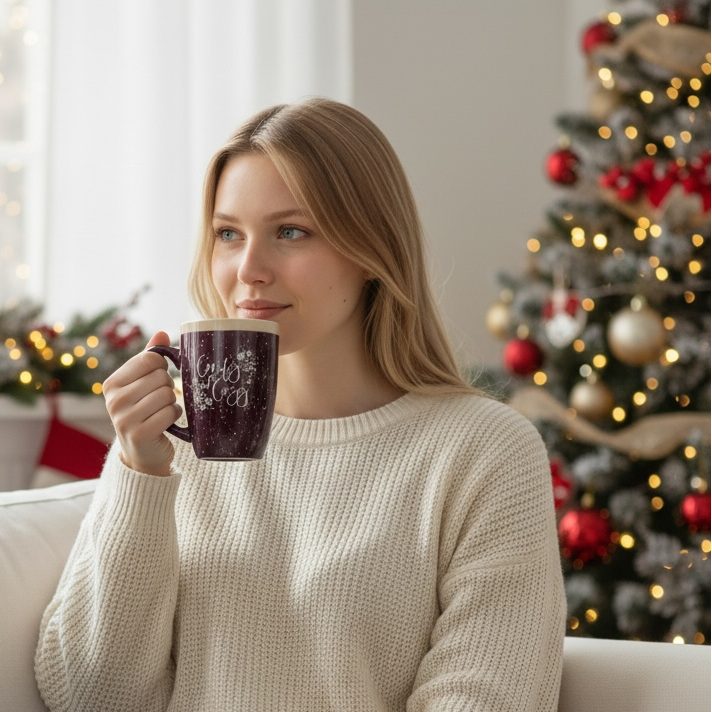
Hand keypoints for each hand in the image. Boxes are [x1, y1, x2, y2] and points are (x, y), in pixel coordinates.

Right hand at [103, 331, 181, 475]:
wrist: (142, 452)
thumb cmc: (144, 412)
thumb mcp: (142, 384)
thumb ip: (149, 358)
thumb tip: (162, 333)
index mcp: (112, 383)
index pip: (149, 359)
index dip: (162, 367)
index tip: (158, 378)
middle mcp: (113, 400)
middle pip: (160, 377)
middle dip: (168, 387)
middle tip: (160, 400)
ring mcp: (124, 419)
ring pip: (167, 395)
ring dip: (172, 403)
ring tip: (162, 411)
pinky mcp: (139, 434)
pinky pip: (170, 413)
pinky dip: (174, 416)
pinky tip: (165, 422)